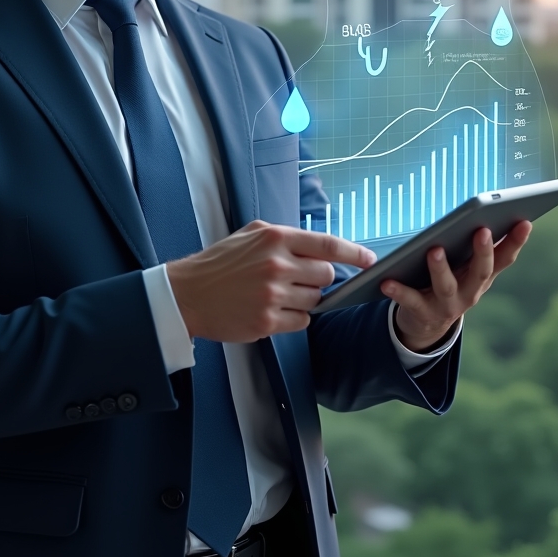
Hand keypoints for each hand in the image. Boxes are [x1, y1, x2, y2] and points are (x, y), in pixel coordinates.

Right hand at [166, 221, 375, 342]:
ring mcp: (272, 295)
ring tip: (276, 294)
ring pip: (315, 300)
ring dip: (303, 299)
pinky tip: (271, 310)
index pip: (327, 244)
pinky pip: (302, 322)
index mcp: (274, 238)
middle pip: (326, 275)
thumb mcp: (250, 234)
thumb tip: (321, 247)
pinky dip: (293, 318)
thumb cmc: (220, 263)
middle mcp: (276, 265)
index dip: (353, 253)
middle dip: (318, 278)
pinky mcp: (267, 322)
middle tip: (296, 279)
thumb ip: (285, 237)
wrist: (187, 293)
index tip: (370, 260)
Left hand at [382, 221, 531, 351]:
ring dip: (441, 268)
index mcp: (482, 277)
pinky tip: (386, 281)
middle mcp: (470, 292)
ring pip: (446, 286)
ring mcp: (448, 305)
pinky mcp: (423, 312)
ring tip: (434, 250)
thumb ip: (476, 247)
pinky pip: (410, 300)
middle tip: (481, 230)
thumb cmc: (449, 281)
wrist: (427, 323)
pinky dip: (398, 291)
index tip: (525, 221)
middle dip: (483, 252)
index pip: (504, 258)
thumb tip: (490, 213)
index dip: (516, 241)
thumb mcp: (465, 267)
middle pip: (480, 272)